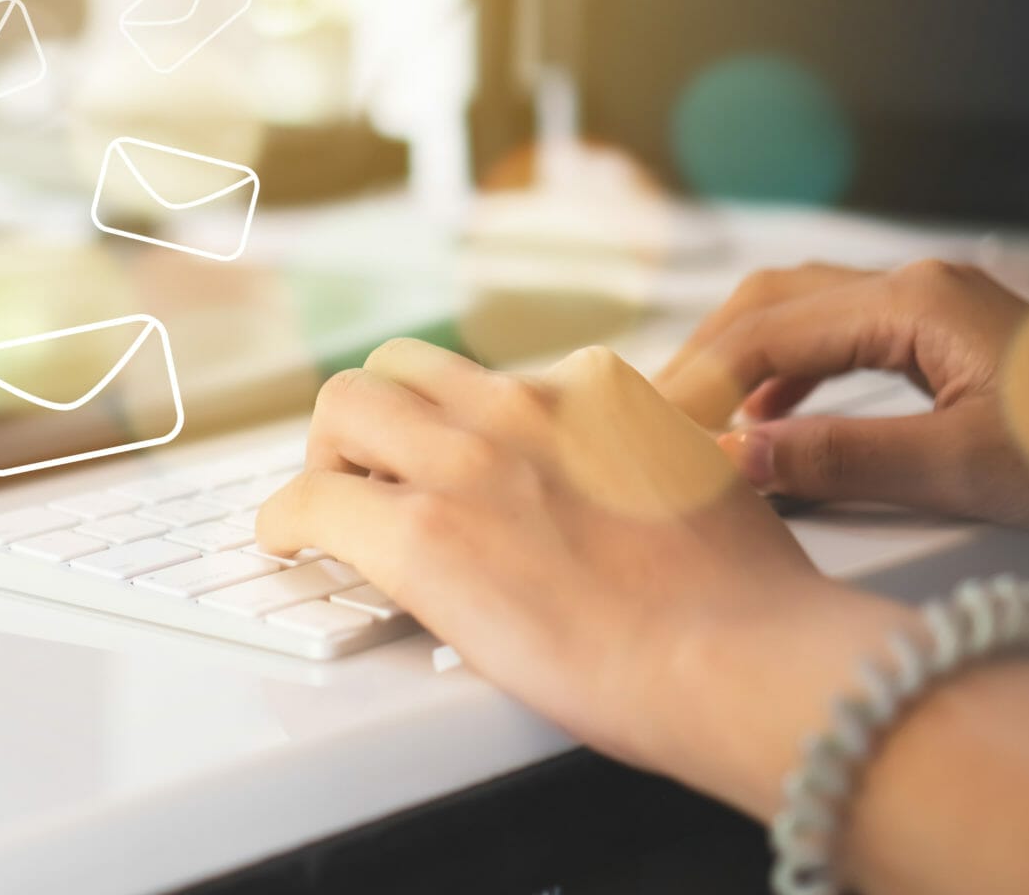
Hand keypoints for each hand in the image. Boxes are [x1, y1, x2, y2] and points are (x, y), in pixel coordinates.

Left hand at [254, 341, 902, 811]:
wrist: (742, 660)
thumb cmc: (741, 602)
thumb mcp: (703, 480)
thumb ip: (642, 460)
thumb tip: (619, 485)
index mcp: (592, 389)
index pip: (485, 380)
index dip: (454, 426)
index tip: (447, 461)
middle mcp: (521, 406)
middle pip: (400, 369)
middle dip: (376, 419)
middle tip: (368, 472)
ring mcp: (465, 462)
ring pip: (345, 407)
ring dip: (330, 456)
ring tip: (329, 505)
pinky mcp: (419, 533)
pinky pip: (311, 501)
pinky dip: (286, 520)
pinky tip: (287, 542)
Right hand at [657, 259, 1028, 531]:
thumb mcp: (964, 471)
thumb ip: (841, 457)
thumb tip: (735, 456)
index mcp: (914, 300)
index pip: (768, 334)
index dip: (700, 387)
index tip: (652, 436)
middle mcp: (915, 285)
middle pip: (770, 300)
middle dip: (704, 359)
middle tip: (653, 420)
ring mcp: (930, 303)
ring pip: (799, 310)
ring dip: (740, 361)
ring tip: (694, 420)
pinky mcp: (942, 333)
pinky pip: (835, 333)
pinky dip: (786, 372)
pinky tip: (769, 420)